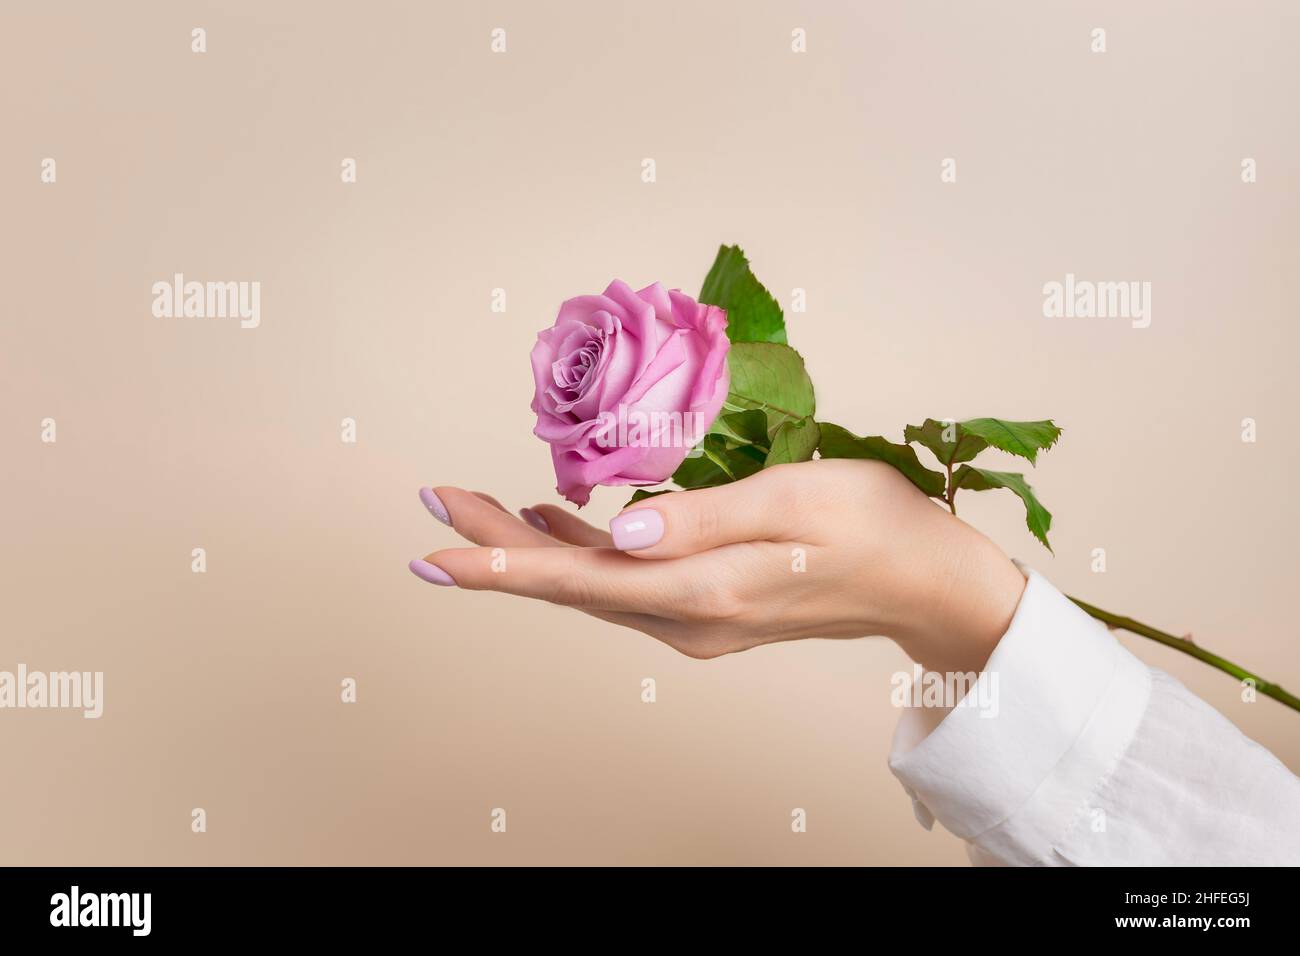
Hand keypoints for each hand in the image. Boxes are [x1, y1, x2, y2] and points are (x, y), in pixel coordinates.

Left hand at [410, 460, 1026, 672]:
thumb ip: (703, 517)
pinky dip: (583, 555)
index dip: (501, 565)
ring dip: (534, 549)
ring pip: (594, 584)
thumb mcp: (794, 501)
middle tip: (438, 501)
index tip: (433, 552)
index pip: (578, 582)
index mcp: (702, 591)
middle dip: (499, 547)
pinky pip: (626, 583)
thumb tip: (619, 531)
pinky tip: (557, 526)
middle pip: (572, 584)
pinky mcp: (709, 604)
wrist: (927, 582)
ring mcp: (698, 617)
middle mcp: (688, 617)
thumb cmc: (874, 526)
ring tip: (477, 510)